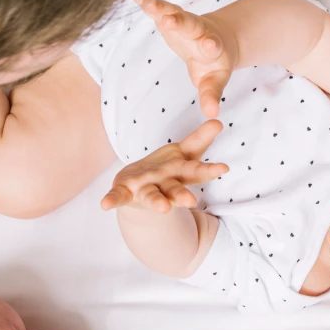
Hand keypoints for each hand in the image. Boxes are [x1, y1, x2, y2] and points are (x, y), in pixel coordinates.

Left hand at [100, 119, 227, 211]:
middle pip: (175, 189)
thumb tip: (218, 121)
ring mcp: (145, 190)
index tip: (224, 168)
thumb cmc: (166, 170)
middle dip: (181, 195)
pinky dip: (112, 200)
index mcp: (180, 174)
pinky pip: (118, 197)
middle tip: (191, 201)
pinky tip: (105, 205)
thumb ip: (201, 138)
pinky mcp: (125, 193)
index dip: (209, 170)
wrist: (138, 189)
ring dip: (156, 202)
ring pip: (152, 196)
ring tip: (162, 208)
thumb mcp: (184, 153)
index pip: (197, 171)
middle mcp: (165, 185)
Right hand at [126, 0, 238, 118]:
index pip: (211, 45)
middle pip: (189, 24)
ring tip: (146, 2)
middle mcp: (197, 29)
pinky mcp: (167, 14)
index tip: (210, 45)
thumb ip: (212, 94)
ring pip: (171, 11)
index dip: (210, 45)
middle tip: (169, 19)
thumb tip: (212, 115)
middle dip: (179, 22)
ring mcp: (181, 19)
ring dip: (158, 7)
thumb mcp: (215, 80)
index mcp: (211, 46)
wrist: (217, 38)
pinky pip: (152, 4)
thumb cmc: (215, 64)